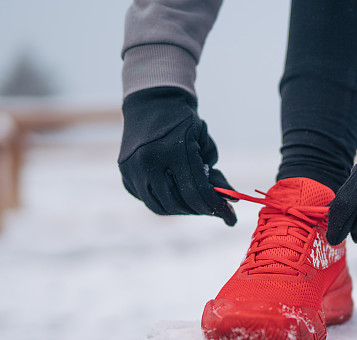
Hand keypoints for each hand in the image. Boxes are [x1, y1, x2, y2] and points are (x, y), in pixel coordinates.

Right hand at [118, 86, 236, 225]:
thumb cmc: (183, 121)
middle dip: (201, 211)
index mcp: (172, 151)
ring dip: (183, 210)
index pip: (197, 192)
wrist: (151, 102)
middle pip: (178, 204)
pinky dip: (165, 202)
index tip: (231, 219)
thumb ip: (215, 173)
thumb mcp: (204, 142)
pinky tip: (178, 194)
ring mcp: (133, 169)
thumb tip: (230, 203)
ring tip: (197, 203)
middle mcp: (149, 162)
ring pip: (160, 207)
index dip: (216, 208)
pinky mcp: (125, 173)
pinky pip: (147, 199)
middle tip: (215, 210)